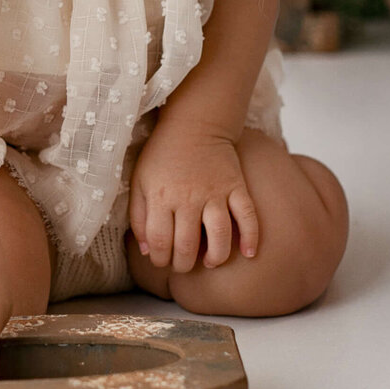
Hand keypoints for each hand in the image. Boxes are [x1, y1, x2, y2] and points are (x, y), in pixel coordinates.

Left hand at [129, 121, 259, 275]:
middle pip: (188, 245)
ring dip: (215, 258)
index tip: (161, 260)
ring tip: (210, 262)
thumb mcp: (139, 181)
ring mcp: (215, 193)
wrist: (194, 124)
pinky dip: (251, 237)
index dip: (160, 259)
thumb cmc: (162, 155)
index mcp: (161, 196)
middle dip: (184, 264)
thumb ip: (138, 216)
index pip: (160, 241)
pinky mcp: (236, 187)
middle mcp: (188, 198)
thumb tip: (147, 250)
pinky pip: (248, 216)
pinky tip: (248, 253)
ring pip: (219, 236)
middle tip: (183, 264)